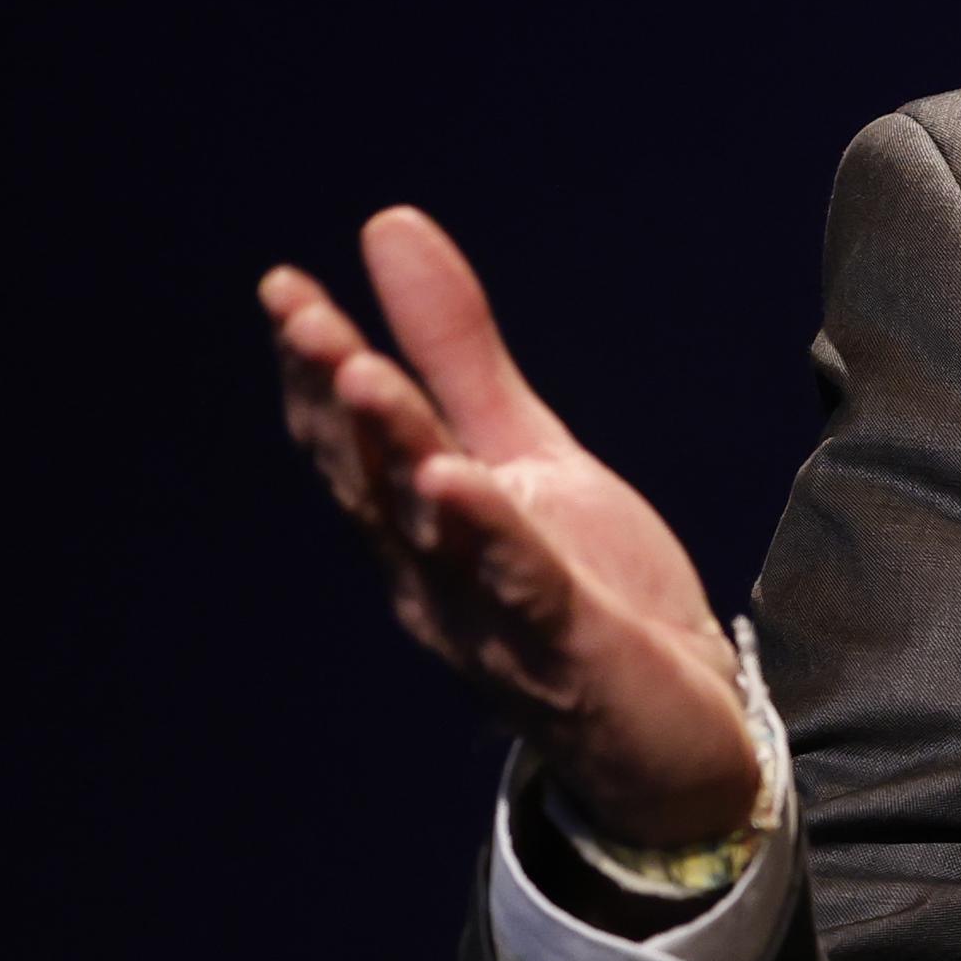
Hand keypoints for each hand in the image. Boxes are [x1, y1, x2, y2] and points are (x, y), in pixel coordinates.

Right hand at [265, 207, 758, 847]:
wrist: (675, 733)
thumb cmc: (585, 591)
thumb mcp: (526, 455)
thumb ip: (459, 357)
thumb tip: (390, 227)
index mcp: (419, 528)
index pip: (351, 442)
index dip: (315, 369)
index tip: (284, 289)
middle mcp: (432, 579)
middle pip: (370, 485)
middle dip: (338, 405)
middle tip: (308, 325)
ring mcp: (492, 622)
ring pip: (430, 535)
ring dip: (396, 457)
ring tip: (369, 381)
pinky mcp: (568, 655)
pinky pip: (521, 591)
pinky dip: (489, 537)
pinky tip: (465, 482)